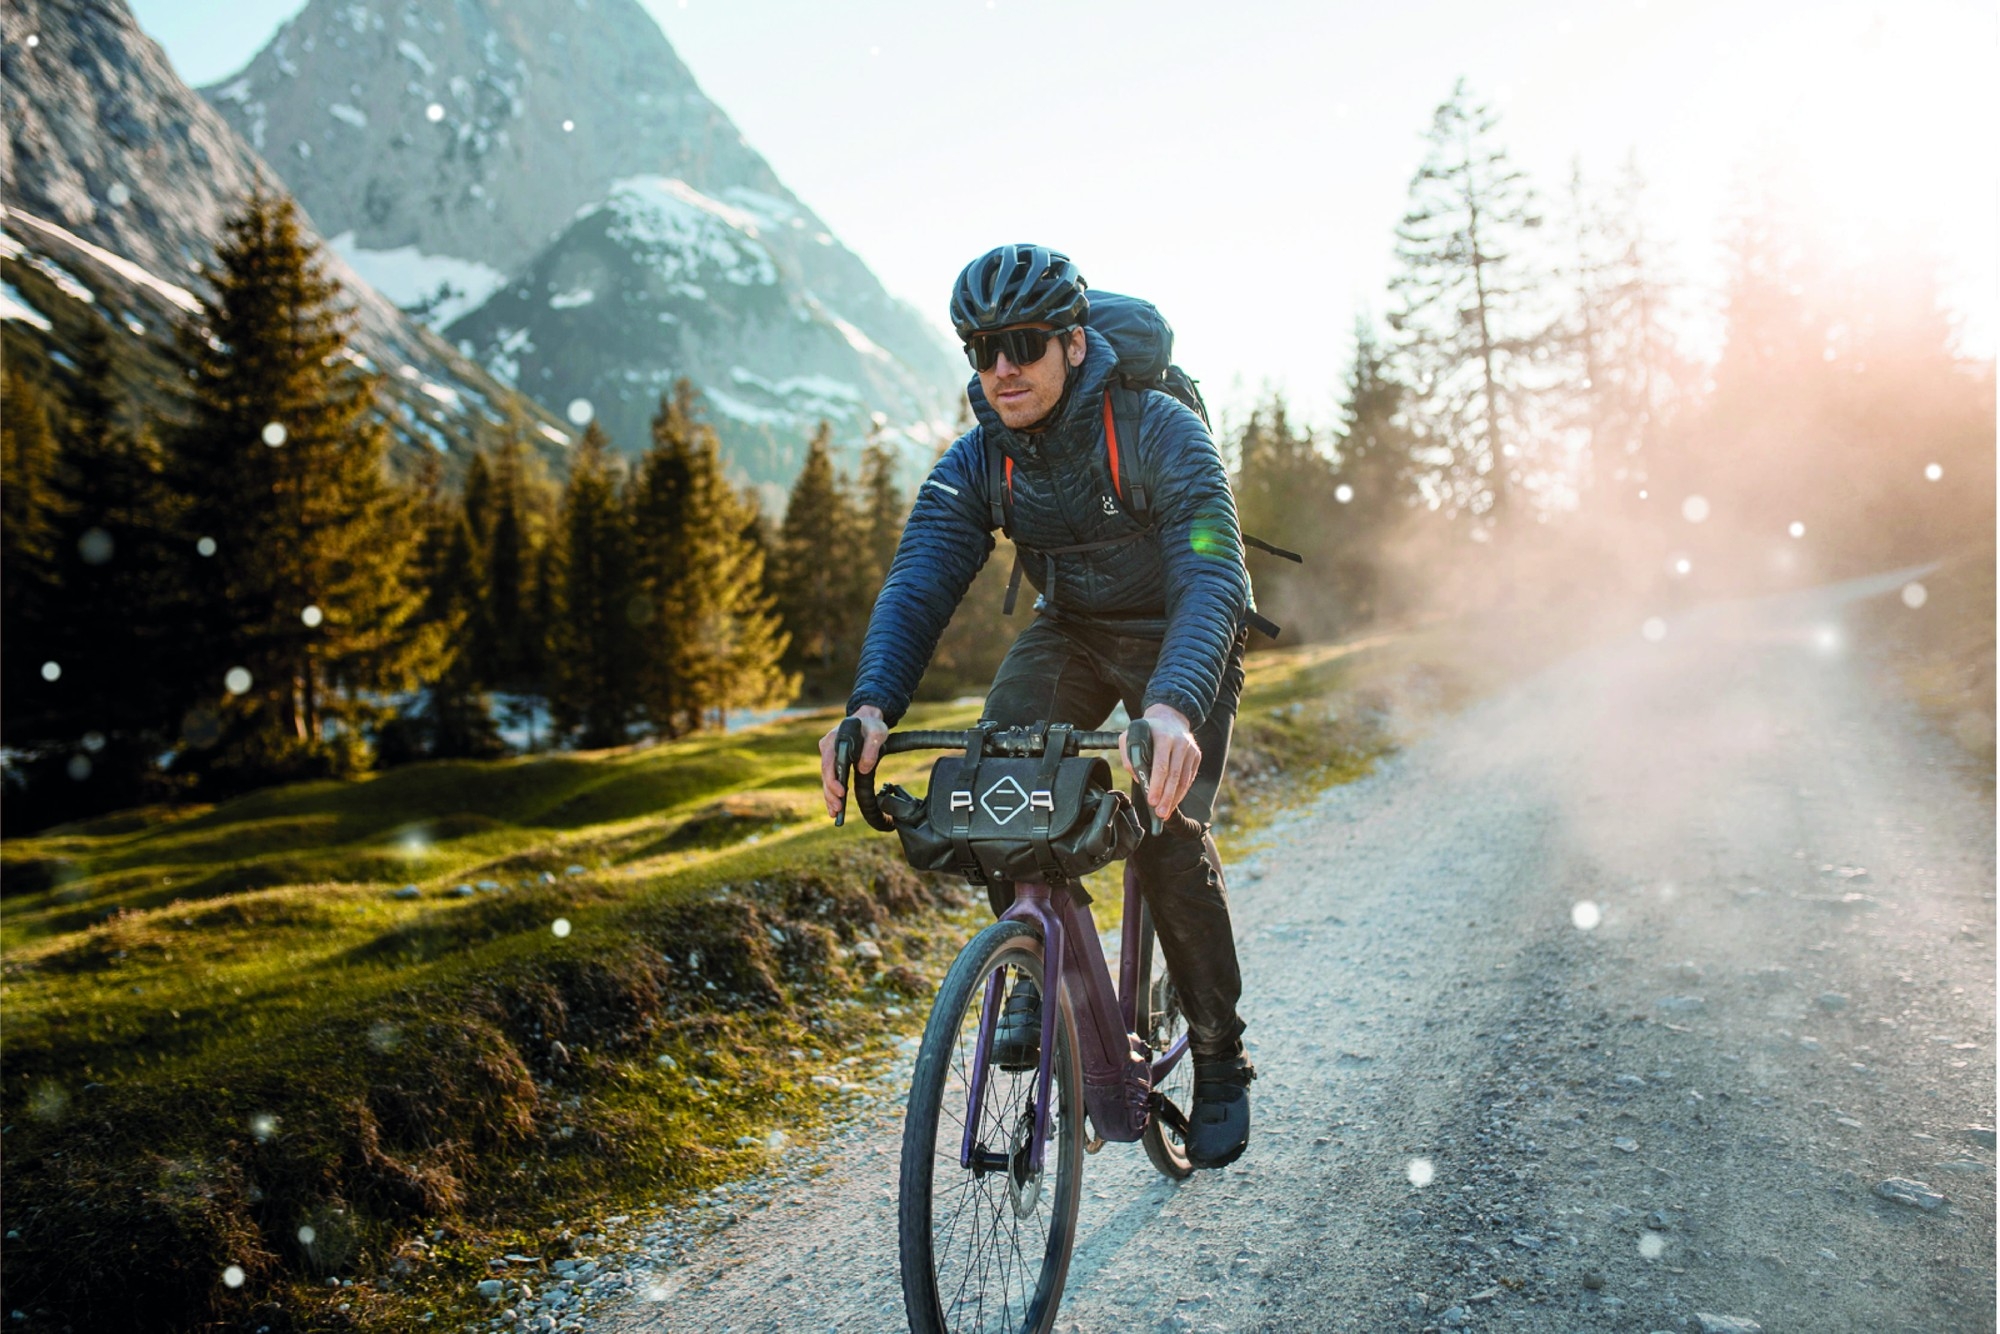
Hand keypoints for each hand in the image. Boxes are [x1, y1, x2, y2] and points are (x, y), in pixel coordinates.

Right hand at [819, 706, 886, 819]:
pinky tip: (834, 807)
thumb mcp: (877, 733)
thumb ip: (871, 749)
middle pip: (825, 774)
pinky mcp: (833, 761)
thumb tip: (863, 768)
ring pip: (826, 779)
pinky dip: (832, 793)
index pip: (829, 763)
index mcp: (834, 739)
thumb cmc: (872, 725)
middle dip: (830, 793)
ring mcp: (829, 754)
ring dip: (829, 796)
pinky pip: (830, 778)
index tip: (841, 792)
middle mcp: (827, 747)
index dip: (833, 780)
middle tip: (838, 809)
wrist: (867, 719)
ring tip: (835, 813)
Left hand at [1123, 704, 1200, 819]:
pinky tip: (1173, 802)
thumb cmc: (1147, 731)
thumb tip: (1137, 777)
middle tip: (1160, 813)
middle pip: (1174, 776)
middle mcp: (1180, 743)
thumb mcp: (1130, 736)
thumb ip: (1129, 757)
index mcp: (1163, 737)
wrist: (1170, 717)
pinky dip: (1181, 792)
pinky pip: (1189, 778)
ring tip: (1165, 812)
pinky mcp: (1196, 755)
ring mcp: (1191, 750)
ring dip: (1175, 798)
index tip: (1152, 801)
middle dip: (1167, 797)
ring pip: (1184, 779)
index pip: (1161, 766)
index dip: (1157, 785)